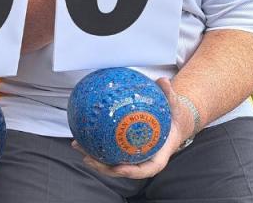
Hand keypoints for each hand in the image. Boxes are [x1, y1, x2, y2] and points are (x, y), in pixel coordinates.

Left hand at [72, 77, 193, 179]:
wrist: (174, 121)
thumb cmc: (175, 116)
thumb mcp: (175, 105)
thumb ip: (170, 95)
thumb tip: (163, 81)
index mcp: (159, 155)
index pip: (146, 169)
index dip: (131, 171)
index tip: (118, 167)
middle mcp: (144, 158)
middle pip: (123, 169)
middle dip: (104, 167)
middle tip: (87, 157)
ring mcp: (133, 155)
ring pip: (112, 161)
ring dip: (93, 157)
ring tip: (77, 145)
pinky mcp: (125, 148)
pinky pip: (109, 148)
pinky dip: (95, 143)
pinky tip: (80, 134)